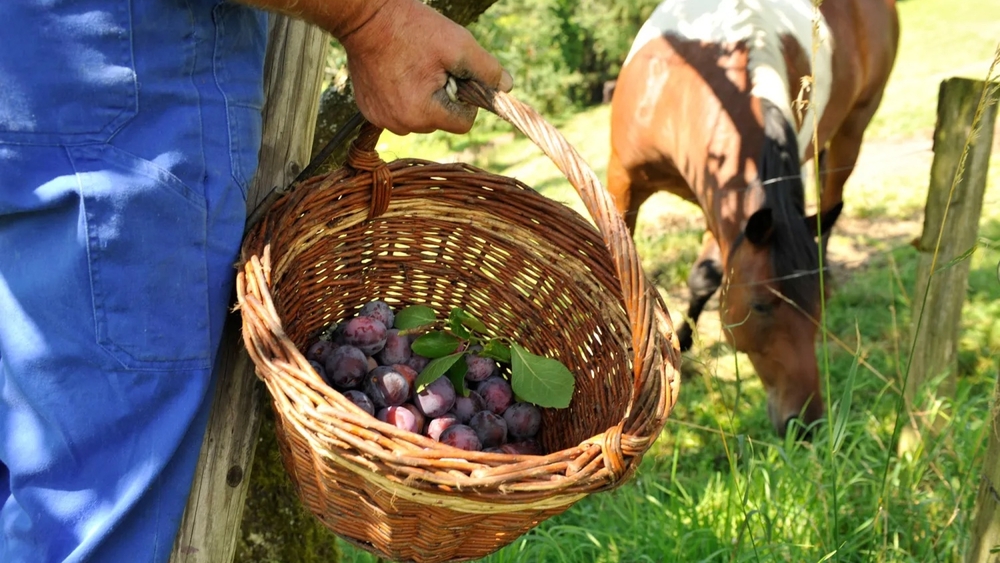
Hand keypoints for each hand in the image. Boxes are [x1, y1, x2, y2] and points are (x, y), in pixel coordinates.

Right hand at [338, 0, 512, 134]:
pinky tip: (395, 72)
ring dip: (422, 98)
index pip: (463, 123)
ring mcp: (381, 120)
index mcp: (424, 114)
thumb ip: (487, 69)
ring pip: (418, 119)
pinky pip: (397, 112)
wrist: (364, 17)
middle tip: (431, 67)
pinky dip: (401, 96)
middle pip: (440, 122)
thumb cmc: (412, 28)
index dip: (466, 100)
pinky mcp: (369, 111)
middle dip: (442, 98)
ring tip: (412, 68)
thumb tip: (506, 87)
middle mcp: (401, 125)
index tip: (455, 77)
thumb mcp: (458, 44)